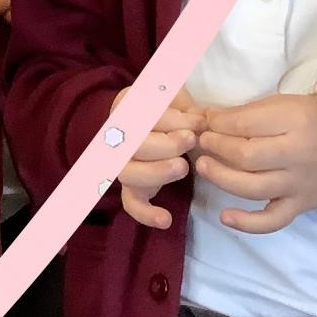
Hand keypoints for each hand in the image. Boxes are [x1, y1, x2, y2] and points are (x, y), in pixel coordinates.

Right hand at [112, 86, 206, 229]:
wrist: (160, 124)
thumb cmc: (172, 108)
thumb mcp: (177, 97)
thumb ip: (185, 105)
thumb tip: (200, 120)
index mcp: (125, 109)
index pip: (139, 114)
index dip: (169, 119)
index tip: (198, 121)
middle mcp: (117, 138)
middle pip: (130, 145)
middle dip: (164, 144)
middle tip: (191, 140)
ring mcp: (123, 165)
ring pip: (127, 173)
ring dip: (156, 171)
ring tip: (183, 166)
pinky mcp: (132, 188)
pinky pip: (131, 203)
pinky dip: (145, 213)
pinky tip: (166, 219)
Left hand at [195, 93, 316, 233]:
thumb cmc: (308, 121)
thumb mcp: (281, 105)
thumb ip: (244, 113)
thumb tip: (203, 117)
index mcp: (294, 122)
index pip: (246, 124)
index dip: (217, 124)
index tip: (203, 122)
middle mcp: (297, 156)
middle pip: (247, 157)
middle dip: (216, 148)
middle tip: (200, 141)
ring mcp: (298, 185)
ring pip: (254, 188)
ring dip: (222, 178)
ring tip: (203, 166)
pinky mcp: (299, 206)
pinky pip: (273, 220)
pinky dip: (248, 223)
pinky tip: (225, 217)